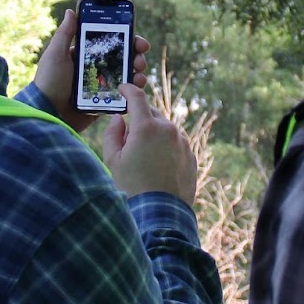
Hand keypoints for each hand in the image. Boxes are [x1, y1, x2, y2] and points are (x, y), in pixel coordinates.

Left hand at [32, 8, 151, 133]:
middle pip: (124, 59)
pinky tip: (135, 89)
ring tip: (139, 76)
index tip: (138, 40)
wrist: (49, 113)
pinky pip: (123, 96)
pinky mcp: (105, 103)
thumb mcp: (55, 55)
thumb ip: (65, 34)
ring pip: (127, 77)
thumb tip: (71, 11)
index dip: (127, 39)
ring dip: (138, 74)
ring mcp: (102, 86)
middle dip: (137, 57)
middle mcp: (97, 69)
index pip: (111, 43)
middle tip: (140, 59)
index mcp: (86, 55)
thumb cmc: (49, 82)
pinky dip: (132, 93)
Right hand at [102, 84, 196, 202]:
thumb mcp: (113, 160)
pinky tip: (157, 166)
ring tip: (144, 159)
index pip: (137, 97)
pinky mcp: (190, 155)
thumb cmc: (132, 187)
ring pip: (164, 129)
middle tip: (129, 140)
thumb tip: (119, 119)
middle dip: (139, 120)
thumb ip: (113, 134)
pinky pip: (175, 143)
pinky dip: (166, 147)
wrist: (160, 213)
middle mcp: (167, 129)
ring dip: (154, 135)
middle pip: (151, 114)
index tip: (122, 89)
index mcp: (146, 127)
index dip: (128, 90)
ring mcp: (182, 142)